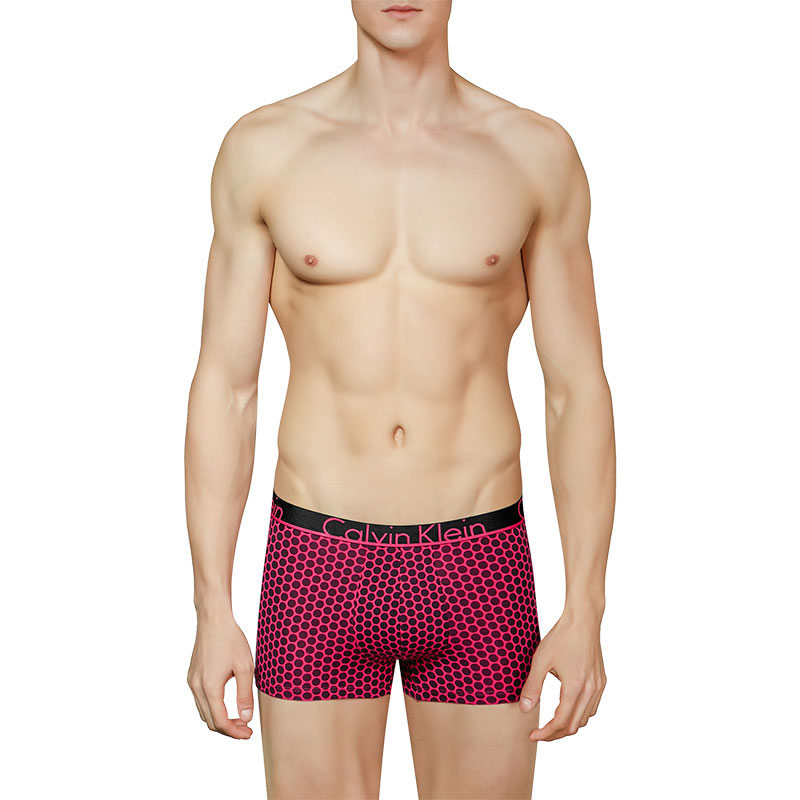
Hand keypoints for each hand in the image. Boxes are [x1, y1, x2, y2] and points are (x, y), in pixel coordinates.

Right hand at [187, 614, 254, 738]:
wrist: (213, 620)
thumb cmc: (231, 640)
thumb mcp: (245, 667)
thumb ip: (245, 695)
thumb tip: (246, 719)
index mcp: (210, 687)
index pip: (220, 721)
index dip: (235, 732)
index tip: (249, 734)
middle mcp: (196, 687)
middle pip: (210, 721)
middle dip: (228, 728)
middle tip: (246, 728)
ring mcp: (192, 682)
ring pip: (204, 712)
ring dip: (220, 719)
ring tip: (239, 718)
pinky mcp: (192, 676)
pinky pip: (200, 700)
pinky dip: (213, 708)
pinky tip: (227, 704)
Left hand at [519, 612, 606, 741]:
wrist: (583, 620)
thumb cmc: (561, 637)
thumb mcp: (540, 660)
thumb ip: (532, 686)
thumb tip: (525, 709)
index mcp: (575, 687)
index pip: (561, 723)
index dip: (546, 733)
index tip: (533, 735)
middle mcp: (590, 690)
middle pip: (574, 725)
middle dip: (556, 733)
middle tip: (540, 733)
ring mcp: (598, 686)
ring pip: (585, 718)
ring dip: (569, 725)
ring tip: (552, 723)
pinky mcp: (601, 680)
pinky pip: (592, 706)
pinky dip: (580, 714)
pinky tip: (568, 708)